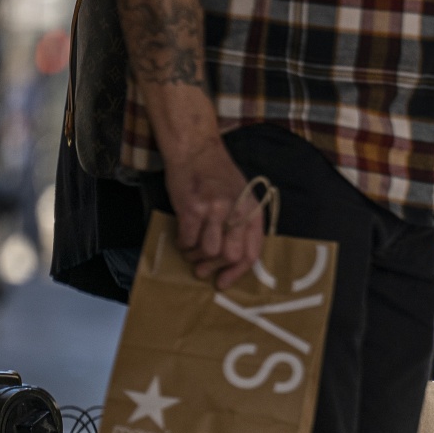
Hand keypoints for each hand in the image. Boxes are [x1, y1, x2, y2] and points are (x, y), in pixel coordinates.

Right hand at [165, 140, 262, 288]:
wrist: (196, 150)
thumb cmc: (218, 175)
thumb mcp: (243, 197)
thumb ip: (242, 224)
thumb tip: (232, 259)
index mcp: (252, 212)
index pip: (252, 253)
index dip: (237, 273)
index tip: (223, 282)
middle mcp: (236, 212)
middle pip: (230, 256)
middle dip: (215, 267)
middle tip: (202, 271)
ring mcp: (215, 210)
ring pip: (208, 251)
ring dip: (196, 257)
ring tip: (190, 252)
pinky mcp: (192, 208)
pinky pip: (187, 240)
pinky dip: (182, 244)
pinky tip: (182, 238)